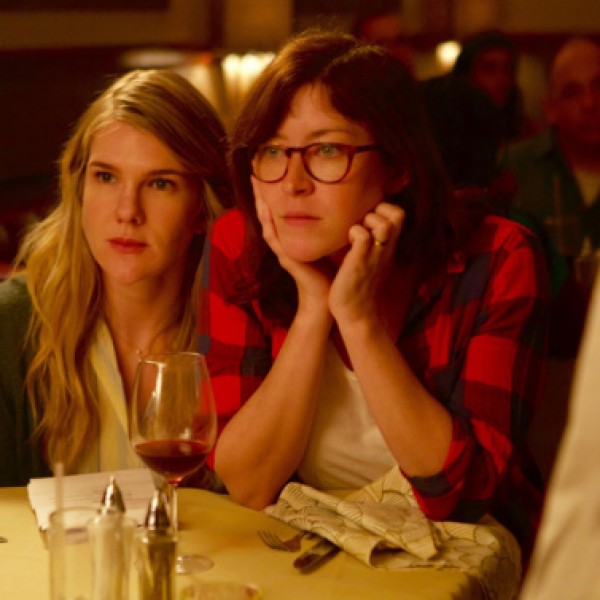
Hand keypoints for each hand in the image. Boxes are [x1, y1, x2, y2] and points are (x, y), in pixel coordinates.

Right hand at [253, 182, 331, 316]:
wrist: (324, 295)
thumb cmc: (327, 269)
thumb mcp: (324, 240)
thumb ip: (323, 224)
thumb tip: (334, 204)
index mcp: (289, 235)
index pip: (278, 208)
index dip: (273, 191)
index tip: (269, 171)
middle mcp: (282, 240)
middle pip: (267, 211)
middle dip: (261, 192)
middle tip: (256, 171)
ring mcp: (281, 249)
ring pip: (266, 221)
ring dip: (260, 203)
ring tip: (256, 184)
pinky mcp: (285, 257)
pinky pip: (273, 237)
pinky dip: (268, 222)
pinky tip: (265, 209)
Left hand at [329, 202, 404, 324]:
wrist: (356, 313)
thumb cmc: (358, 286)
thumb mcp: (370, 260)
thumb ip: (370, 243)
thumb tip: (359, 225)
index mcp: (387, 246)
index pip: (398, 214)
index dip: (385, 208)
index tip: (369, 218)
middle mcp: (385, 248)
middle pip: (399, 213)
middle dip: (380, 210)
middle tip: (363, 223)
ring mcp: (374, 255)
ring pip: (384, 224)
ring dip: (368, 221)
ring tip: (355, 233)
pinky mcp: (359, 262)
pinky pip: (363, 236)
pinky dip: (354, 233)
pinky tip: (346, 243)